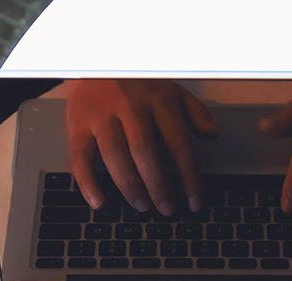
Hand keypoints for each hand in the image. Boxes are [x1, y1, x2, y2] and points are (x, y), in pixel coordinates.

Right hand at [65, 79, 219, 214]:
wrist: (94, 59)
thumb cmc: (135, 80)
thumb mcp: (171, 88)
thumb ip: (195, 111)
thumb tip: (212, 135)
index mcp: (158, 101)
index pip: (179, 144)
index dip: (189, 177)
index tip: (194, 201)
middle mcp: (130, 108)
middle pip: (146, 153)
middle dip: (159, 187)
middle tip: (167, 209)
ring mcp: (102, 117)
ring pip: (116, 157)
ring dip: (130, 187)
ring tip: (141, 206)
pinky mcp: (78, 125)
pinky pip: (81, 157)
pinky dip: (88, 183)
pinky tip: (99, 202)